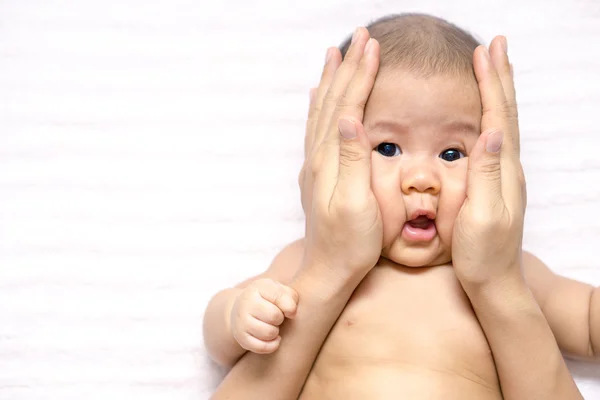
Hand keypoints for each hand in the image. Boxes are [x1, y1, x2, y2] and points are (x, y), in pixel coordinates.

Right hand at [230, 279, 298, 353]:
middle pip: (274, 316)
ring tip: (273, 326)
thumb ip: (290, 297)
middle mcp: (246, 303)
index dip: (290, 306)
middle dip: (281, 319)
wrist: (242, 309)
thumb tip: (292, 313)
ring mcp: (241, 321)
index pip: (279, 297)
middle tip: (278, 318)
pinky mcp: (241, 338)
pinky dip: (272, 345)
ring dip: (276, 332)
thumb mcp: (280, 291)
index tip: (290, 310)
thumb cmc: (268, 299)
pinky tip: (273, 338)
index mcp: (257, 287)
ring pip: (269, 333)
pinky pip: (262, 347)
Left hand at [298, 28, 382, 281]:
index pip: (347, 107)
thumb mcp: (358, 205)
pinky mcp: (317, 173)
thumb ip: (352, 161)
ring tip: (336, 53)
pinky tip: (320, 96)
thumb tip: (349, 119)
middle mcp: (318, 157)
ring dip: (331, 80)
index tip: (373, 46)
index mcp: (331, 162)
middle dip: (347, 67)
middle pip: (333, 101)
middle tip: (360, 37)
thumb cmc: (350, 244)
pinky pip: (315, 129)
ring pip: (322, 110)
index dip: (360, 76)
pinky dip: (319, 106)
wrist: (328, 269)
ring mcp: (315, 164)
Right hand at [452, 36, 526, 288]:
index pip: (497, 116)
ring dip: (497, 92)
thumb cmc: (482, 253)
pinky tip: (484, 113)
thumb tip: (490, 132)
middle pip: (504, 112)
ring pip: (501, 122)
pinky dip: (490, 115)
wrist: (493, 280)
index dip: (491, 83)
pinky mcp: (494, 183)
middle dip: (499, 77)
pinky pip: (493, 138)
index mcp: (504, 170)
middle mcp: (508, 168)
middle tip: (494, 46)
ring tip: (493, 69)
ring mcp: (503, 175)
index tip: (483, 53)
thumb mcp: (483, 215)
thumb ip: (487, 174)